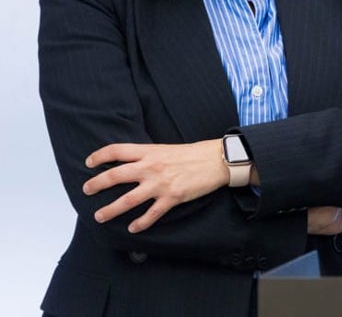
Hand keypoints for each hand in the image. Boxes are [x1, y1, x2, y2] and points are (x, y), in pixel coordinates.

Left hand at [82, 140, 226, 233]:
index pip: (117, 151)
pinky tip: (133, 229)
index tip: (89, 163)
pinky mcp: (172, 197)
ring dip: (110, 210)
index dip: (99, 156)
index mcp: (150, 152)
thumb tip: (132, 164)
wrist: (217, 160)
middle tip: (86, 190)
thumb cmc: (193, 154)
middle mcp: (151, 167)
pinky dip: (140, 223)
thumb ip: (149, 156)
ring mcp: (160, 184)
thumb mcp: (167, 149)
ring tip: (99, 216)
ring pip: (128, 200)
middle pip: (116, 175)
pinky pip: (151, 214)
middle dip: (97, 184)